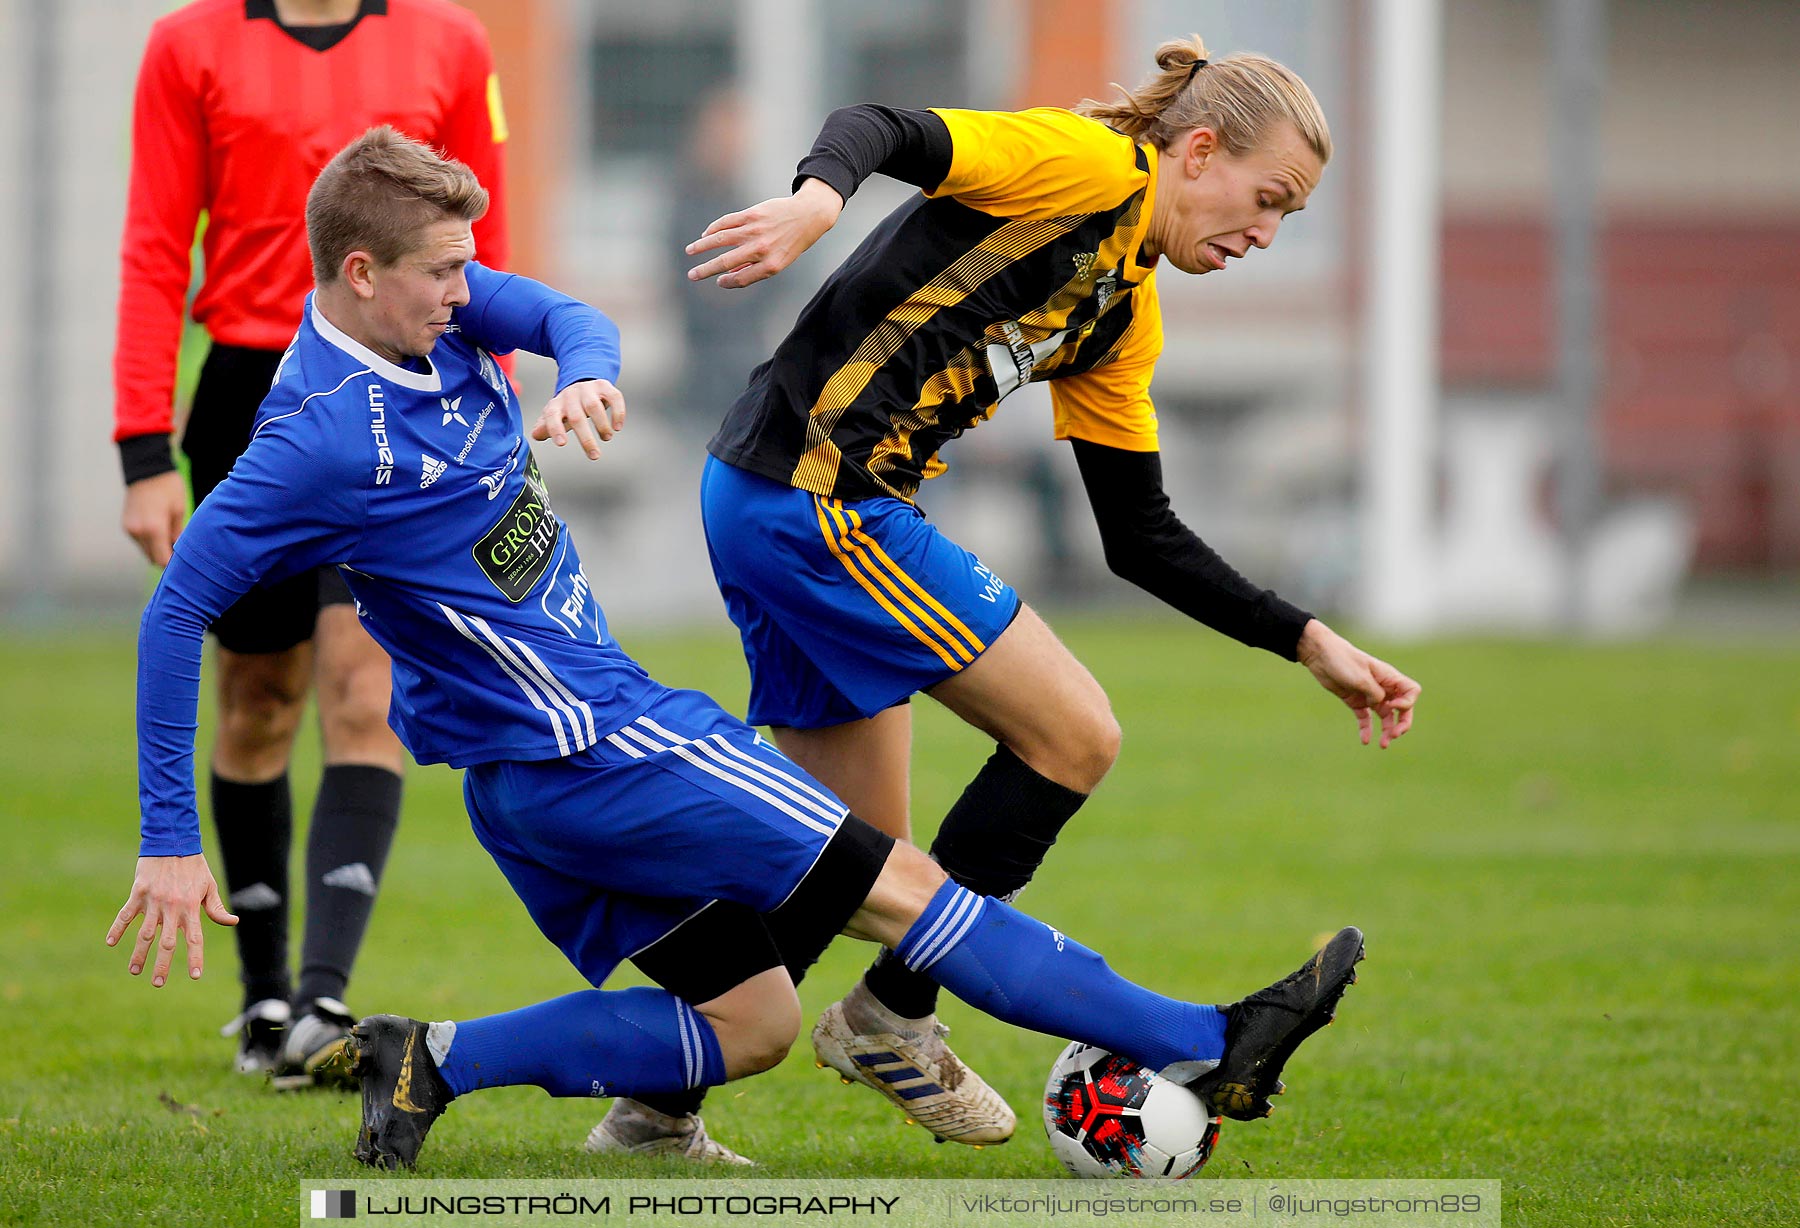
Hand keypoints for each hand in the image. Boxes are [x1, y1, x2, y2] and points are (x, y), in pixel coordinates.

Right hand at [106, 854, 236, 986]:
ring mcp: (154, 901)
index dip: (195, 957)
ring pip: (145, 933)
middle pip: (167, 942)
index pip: (195, 938)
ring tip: (134, 971)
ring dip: (139, 954)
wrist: (173, 840)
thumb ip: (217, 908)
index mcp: (192, 907)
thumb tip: (233, 921)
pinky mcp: (138, 893)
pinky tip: (110, 942)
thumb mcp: (209, 886)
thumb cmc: (194, 866)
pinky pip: (126, 914)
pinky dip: (117, 928)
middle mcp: (173, 908)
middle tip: (158, 983)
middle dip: (162, 965)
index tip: (195, 976)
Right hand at [121, 471, 188, 565]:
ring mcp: (129, 529)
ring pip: (145, 550)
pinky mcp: (126, 525)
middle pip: (152, 558)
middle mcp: (138, 531)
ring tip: (171, 538)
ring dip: (157, 549)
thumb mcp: (179, 511)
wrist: (146, 470)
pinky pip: (139, 541)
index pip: (161, 560)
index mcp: (153, 529)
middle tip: (180, 550)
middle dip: (165, 557)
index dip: (172, 564)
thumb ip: (178, 534)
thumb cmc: (168, 488)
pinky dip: (149, 542)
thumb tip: (179, 552)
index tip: (183, 562)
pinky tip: (160, 531)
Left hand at [529, 379, 626, 459]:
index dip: (555, 429)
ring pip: (594, 406)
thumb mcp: (554, 416)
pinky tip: (617, 427)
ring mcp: (588, 389)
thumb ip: (545, 427)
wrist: (581, 385)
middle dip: (586, 438)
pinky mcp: (604, 386)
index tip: (562, 444)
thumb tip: (536, 435)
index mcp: (556, 404)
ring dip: (602, 425)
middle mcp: (571, 395)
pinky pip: (614, 398)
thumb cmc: (567, 407)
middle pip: (576, 416)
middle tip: (595, 455)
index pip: (552, 416)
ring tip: (606, 438)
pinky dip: (618, 413)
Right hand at [685, 177, 843, 288]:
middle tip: (692, 275)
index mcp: (770, 265)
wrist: (807, 215)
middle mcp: (761, 249)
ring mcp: (755, 230)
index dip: (727, 282)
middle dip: (706, 270)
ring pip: (721, 239)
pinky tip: (705, 234)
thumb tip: (729, 277)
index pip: (741, 279)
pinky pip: (727, 222)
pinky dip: (713, 229)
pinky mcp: (752, 214)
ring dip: (702, 246)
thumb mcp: (780, 262)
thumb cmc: (792, 242)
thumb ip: (755, 270)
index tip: (718, 281)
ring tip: (690, 251)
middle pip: (726, 262)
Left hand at [1295, 619, 1420, 748]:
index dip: (1407, 703)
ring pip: (1385, 717)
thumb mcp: (1360, 678)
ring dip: (1386, 730)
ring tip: (1382, 745)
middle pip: (1402, 708)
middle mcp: (1383, 687)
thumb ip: (1375, 693)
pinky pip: (1366, 718)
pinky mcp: (1356, 701)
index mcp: (1389, 677)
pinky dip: (1367, 729)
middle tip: (1394, 735)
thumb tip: (1381, 706)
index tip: (1392, 706)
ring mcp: (1369, 695)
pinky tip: (1365, 741)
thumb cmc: (1342, 661)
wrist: (1320, 656)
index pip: (1411, 691)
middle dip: (1402, 723)